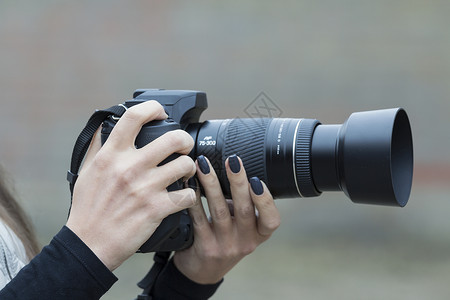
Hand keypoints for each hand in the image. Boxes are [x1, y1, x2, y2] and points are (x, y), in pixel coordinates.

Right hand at [66, 101, 196, 270]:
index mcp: (111, 155)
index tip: (161, 114)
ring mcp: (145, 188)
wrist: (89, 245)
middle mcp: (129, 167)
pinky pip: (188, 195)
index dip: (153, 108)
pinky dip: (189, 196)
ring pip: (185, 164)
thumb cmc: (87, 209)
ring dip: (189, 168)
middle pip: (173, 138)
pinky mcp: (157, 208)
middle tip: (184, 147)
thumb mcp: (87, 172)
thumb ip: (99, 147)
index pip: (134, 117)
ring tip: (183, 174)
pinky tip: (182, 197)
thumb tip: (104, 125)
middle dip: (185, 140)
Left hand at [173, 154, 280, 283]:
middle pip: (244, 209)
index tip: (257, 180)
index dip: (266, 200)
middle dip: (238, 181)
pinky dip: (193, 198)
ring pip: (219, 211)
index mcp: (259, 234)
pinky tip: (189, 183)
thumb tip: (233, 169)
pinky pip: (198, 218)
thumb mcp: (242, 226)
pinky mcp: (204, 247)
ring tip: (203, 164)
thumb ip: (242, 204)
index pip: (271, 220)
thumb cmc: (225, 240)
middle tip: (232, 160)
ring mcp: (225, 246)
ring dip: (211, 184)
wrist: (203, 270)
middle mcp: (245, 242)